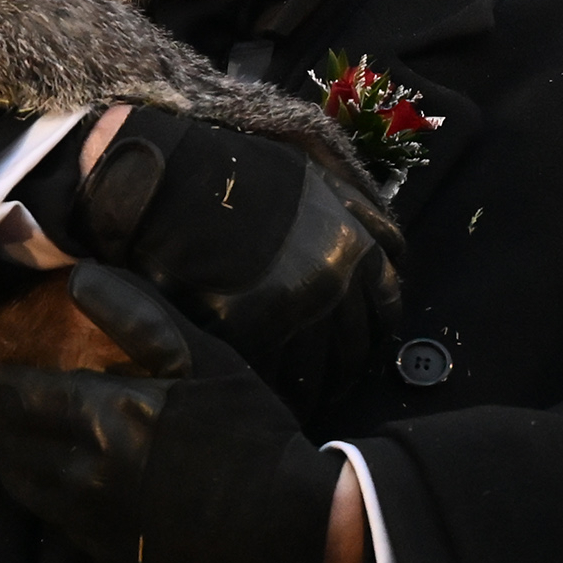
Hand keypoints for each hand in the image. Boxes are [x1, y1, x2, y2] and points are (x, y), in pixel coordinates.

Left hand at [0, 264, 340, 562]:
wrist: (283, 523)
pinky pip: (45, 515)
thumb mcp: (200, 359)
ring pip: (19, 481)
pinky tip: (32, 475)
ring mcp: (92, 515)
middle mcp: (88, 468)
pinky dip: (27, 488)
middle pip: (7, 441)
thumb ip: (135, 315)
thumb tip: (78, 276)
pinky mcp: (103, 550)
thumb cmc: (246, 432)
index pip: (19, 395)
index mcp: (109, 414)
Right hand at [76, 110, 402, 413]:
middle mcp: (332, 285)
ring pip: (317, 373)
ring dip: (311, 387)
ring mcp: (292, 314)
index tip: (359, 336)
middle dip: (344, 363)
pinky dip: (270, 389)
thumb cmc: (235, 171)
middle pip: (355, 348)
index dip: (373, 324)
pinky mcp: (248, 337)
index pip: (386, 305)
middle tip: (327, 374)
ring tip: (295, 392)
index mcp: (353, 248)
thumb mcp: (314, 173)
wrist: (167, 180)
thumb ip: (357, 212)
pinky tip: (260, 387)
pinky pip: (272, 379)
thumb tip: (394, 249)